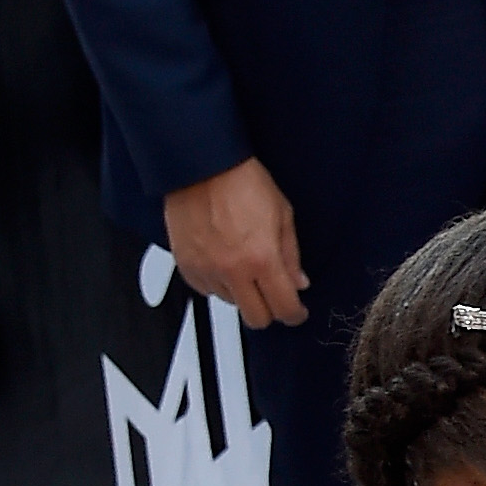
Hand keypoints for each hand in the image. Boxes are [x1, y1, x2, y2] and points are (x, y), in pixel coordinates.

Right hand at [164, 155, 306, 326]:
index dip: (295, 314)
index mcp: (262, 258)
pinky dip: (218, 283)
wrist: (202, 166)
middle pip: (256, 319)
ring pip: (231, 303)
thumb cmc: (241, 181)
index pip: (284, 307)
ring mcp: (206, 270)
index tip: (296, 311)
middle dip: (270, 312)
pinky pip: (206, 290)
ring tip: (244, 266)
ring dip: (242, 293)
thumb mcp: (282, 214)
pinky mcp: (186, 266)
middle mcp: (232, 270)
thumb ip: (291, 255)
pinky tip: (223, 263)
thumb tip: (298, 282)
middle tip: (273, 297)